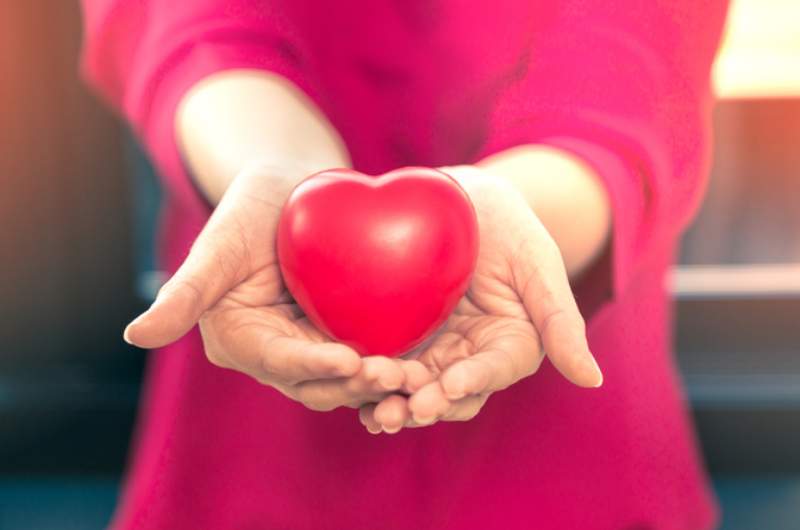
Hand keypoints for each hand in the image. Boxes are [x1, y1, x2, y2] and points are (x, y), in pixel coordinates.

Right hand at [124, 163, 430, 410]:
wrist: (294, 188)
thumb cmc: (251, 205)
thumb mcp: (221, 242)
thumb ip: (187, 291)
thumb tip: (134, 336)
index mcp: (239, 340)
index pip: (277, 361)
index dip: (312, 366)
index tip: (349, 360)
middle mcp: (274, 353)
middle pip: (316, 382)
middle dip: (355, 383)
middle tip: (397, 375)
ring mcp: (310, 347)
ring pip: (346, 380)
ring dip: (380, 383)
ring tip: (418, 377)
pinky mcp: (340, 336)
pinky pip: (368, 357)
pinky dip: (391, 364)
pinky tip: (426, 361)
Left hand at [359, 165, 601, 432]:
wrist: (459, 197)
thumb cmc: (507, 223)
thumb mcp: (537, 263)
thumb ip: (560, 321)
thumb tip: (592, 380)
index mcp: (511, 344)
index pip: (494, 370)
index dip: (473, 379)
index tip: (450, 386)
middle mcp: (472, 356)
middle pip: (450, 391)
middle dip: (425, 402)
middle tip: (398, 409)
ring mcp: (435, 350)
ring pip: (415, 387)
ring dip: (394, 400)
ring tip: (372, 408)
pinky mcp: (402, 339)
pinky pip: (387, 366)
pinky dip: (370, 382)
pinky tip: (350, 386)